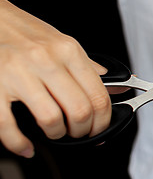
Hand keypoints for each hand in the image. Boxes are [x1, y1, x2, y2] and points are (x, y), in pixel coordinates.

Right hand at [0, 0, 110, 157]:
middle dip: (83, 130)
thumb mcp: (62, 42)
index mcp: (68, 50)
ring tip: (55, 132)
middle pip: (80, 110)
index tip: (99, 128)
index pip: (98, 95)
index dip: (103, 120)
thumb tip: (115, 87)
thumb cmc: (24, 32)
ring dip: (57, 134)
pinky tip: (25, 146)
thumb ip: (87, 66)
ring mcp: (19, 74)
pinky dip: (18, 143)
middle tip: (78, 132)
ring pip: (51, 120)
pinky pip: (8, 126)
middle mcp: (46, 60)